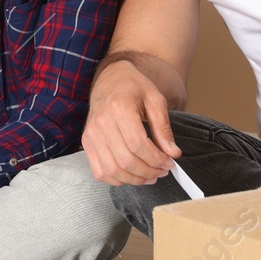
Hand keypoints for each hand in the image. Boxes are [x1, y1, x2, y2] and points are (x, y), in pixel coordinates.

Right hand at [82, 58, 181, 186]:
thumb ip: (164, 128)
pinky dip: (117, 179)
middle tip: (163, 170)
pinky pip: (99, 171)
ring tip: (150, 175)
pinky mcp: (87, 143)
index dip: (157, 159)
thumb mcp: (155, 100)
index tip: (170, 162)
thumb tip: (173, 153)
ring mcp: (91, 134)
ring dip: (135, 179)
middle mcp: (101, 122)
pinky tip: (132, 175)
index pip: (138, 145)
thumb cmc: (134, 88)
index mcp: (119, 107)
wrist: (110, 79)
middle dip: (149, 171)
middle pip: (126, 160)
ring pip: (112, 170)